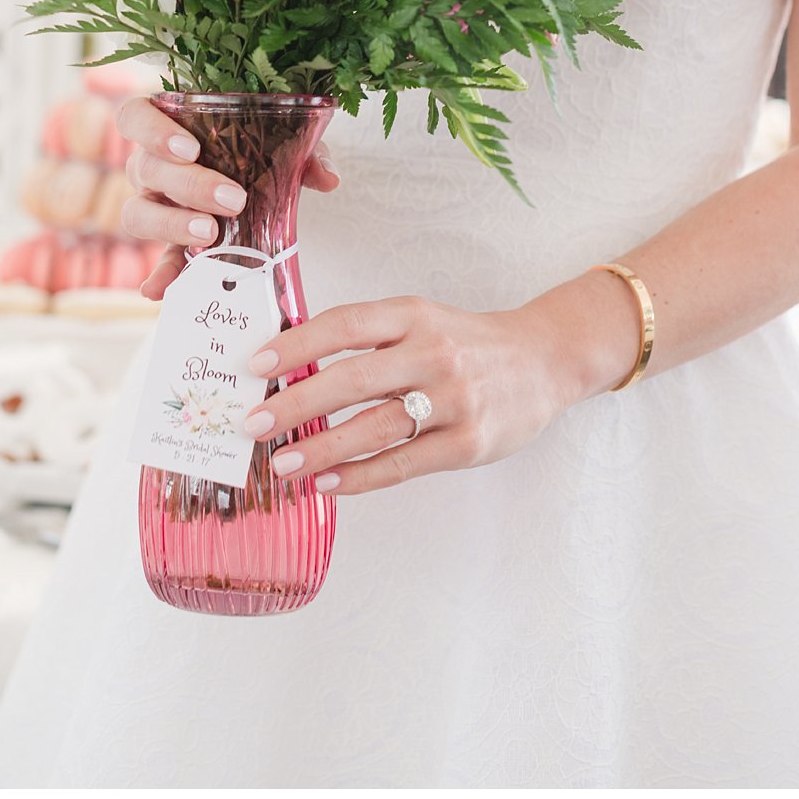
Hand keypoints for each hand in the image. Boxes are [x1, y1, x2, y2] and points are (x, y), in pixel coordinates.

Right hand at [115, 95, 340, 298]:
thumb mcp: (283, 144)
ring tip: (210, 234)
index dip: (152, 132)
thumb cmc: (258, 151)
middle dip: (188, 185)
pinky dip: (159, 274)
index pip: (135, 118)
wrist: (259, 183)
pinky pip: (156, 258)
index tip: (190, 149)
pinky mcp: (169, 243)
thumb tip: (327, 179)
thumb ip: (305, 154)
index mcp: (169, 130)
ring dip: (171, 225)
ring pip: (138, 213)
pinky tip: (160, 290)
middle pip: (145, 169)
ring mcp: (154, 205)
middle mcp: (152, 166)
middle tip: (232, 200)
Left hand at [241, 294, 578, 496]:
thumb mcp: (417, 320)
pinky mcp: (470, 443)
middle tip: (254, 424)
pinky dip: (362, 476)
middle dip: (296, 404)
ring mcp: (455, 400)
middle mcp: (434, 353)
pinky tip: (328, 483)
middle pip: (353, 379)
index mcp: (412, 315)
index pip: (344, 325)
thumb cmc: (462, 343)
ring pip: (376, 427)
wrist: (544, 361)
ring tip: (282, 465)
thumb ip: (364, 336)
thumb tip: (288, 364)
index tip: (254, 364)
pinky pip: (405, 463)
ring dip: (322, 448)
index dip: (297, 345)